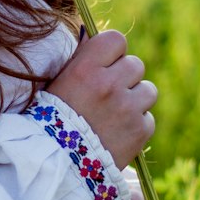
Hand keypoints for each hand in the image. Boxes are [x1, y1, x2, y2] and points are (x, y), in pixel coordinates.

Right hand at [47, 29, 156, 168]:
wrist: (57, 166)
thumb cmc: (51, 121)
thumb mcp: (57, 84)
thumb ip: (79, 59)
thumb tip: (92, 33)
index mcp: (86, 69)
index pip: (116, 40)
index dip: (113, 52)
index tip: (105, 65)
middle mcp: (109, 84)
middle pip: (135, 65)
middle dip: (125, 78)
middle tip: (107, 96)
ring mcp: (127, 108)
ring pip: (148, 90)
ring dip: (135, 100)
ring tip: (115, 115)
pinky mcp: (140, 131)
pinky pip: (148, 118)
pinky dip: (136, 125)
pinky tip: (118, 133)